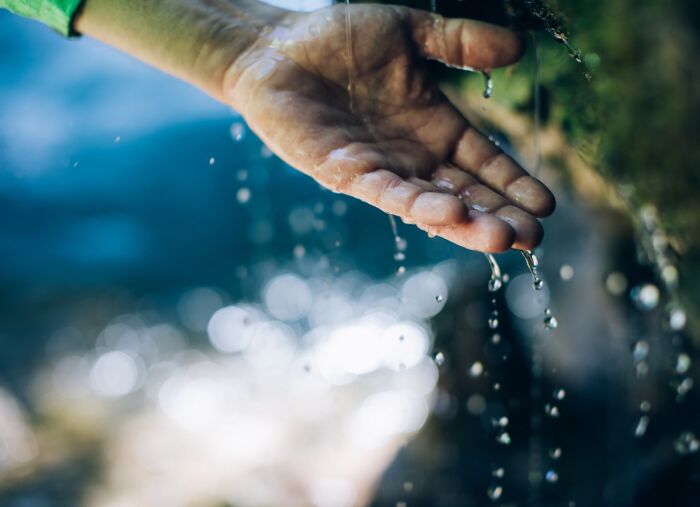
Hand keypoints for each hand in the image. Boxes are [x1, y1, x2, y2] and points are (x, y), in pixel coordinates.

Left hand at [224, 4, 554, 251]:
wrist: (278, 46)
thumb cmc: (339, 39)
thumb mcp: (409, 32)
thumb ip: (459, 43)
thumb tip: (519, 47)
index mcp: (434, 126)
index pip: (483, 162)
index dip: (513, 183)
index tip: (547, 205)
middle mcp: (412, 155)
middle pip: (464, 193)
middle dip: (498, 216)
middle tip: (534, 239)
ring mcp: (380, 167)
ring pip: (429, 202)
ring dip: (465, 222)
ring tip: (501, 238)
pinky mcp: (343, 172)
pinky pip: (385, 191)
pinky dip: (416, 204)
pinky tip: (449, 213)